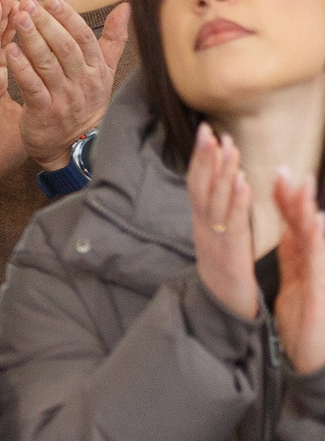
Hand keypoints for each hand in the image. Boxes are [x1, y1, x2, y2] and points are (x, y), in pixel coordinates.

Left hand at [3, 0, 128, 170]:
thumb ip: (114, 39)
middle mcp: (83, 82)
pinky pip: (32, 86)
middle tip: (28, 4)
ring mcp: (64, 98)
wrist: (76, 145)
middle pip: (65, 48)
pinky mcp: (45, 112)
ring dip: (32, 40)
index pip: (84, 38)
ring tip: (18, 19)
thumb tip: (126, 6)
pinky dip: (21, 68)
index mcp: (97, 69)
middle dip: (47, 24)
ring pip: (48, 64)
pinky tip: (9, 51)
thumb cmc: (87, 101)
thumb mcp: (105, 71)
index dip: (68, 18)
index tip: (51, 0)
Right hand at [187, 123, 259, 320]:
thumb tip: (221, 189)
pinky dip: (236, 201)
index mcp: (201, 223)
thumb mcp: (217, 240)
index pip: (197, 184)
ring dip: (221, 172)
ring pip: (214, 201)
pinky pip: (233, 224)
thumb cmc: (225, 275)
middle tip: (209, 129)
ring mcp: (214, 240)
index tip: (206, 132)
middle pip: (200, 187)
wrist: (223, 312)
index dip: (200, 158)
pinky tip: (243, 183)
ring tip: (228, 147)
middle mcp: (202, 228)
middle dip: (204, 157)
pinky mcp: (230, 254)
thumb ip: (217, 216)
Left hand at [275, 170, 324, 374]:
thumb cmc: (303, 318)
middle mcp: (314, 263)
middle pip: (304, 225)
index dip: (286, 199)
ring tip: (304, 188)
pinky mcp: (319, 291)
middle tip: (288, 171)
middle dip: (296, 198)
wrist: (308, 355)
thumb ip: (293, 253)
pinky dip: (315, 241)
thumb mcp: (293, 279)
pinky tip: (314, 224)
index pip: (293, 223)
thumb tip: (292, 225)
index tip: (276, 174)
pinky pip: (318, 261)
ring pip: (315, 238)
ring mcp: (320, 275)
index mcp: (302, 259)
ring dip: (309, 212)